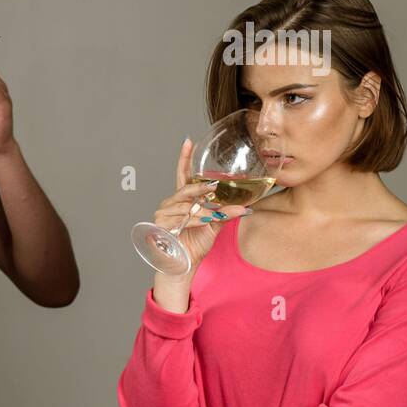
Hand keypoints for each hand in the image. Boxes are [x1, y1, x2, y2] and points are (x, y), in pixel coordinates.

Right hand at [151, 137, 252, 276]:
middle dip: (199, 188)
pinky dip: (195, 221)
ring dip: (202, 212)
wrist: (183, 264)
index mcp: (183, 199)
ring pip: (186, 206)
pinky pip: (181, 218)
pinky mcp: (161, 224)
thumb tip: (245, 207)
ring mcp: (164, 213)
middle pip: (185, 188)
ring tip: (213, 218)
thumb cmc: (195, 244)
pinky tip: (203, 223)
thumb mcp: (214, 226)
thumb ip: (225, 214)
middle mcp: (171, 203)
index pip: (183, 175)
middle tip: (214, 185)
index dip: (184, 158)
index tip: (189, 141)